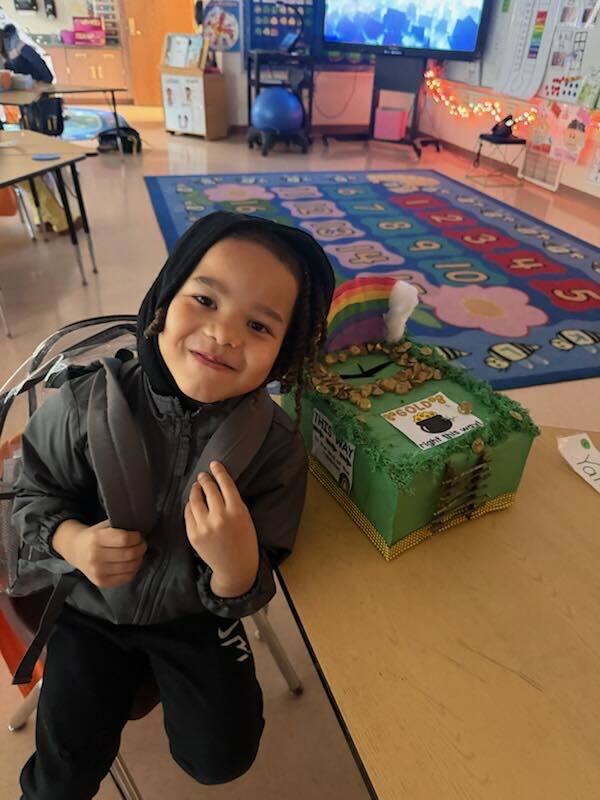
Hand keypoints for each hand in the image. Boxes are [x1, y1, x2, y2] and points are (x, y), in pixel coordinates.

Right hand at [52, 519, 146, 588]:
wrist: (76, 550)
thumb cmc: (94, 536)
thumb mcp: (103, 526)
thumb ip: (119, 527)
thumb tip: (140, 531)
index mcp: (96, 538)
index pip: (124, 539)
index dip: (136, 537)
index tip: (138, 535)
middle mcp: (95, 556)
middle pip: (129, 554)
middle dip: (141, 548)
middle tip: (142, 544)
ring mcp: (97, 571)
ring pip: (129, 567)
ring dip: (139, 559)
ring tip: (138, 554)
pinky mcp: (101, 582)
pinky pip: (126, 578)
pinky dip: (133, 570)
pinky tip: (132, 564)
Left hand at [184, 461, 258, 597]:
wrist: (235, 566)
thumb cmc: (244, 541)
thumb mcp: (245, 518)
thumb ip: (233, 502)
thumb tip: (218, 485)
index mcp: (237, 511)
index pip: (225, 484)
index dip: (219, 471)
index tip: (214, 464)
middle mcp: (219, 516)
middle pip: (209, 489)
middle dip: (205, 479)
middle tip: (203, 475)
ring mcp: (204, 526)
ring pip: (195, 500)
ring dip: (195, 490)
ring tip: (196, 486)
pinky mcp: (193, 534)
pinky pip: (188, 514)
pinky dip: (190, 506)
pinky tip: (192, 503)